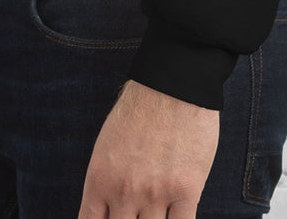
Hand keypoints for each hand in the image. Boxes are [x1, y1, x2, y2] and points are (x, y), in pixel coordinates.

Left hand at [77, 79, 219, 217]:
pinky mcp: (186, 190)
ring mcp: (155, 194)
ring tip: (155, 213)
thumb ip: (108, 182)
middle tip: (137, 215)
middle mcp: (124, 192)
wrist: (172, 82)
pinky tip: (175, 217)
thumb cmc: (140, 107)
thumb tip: (110, 210)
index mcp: (100, 179)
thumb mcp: (108, 145)